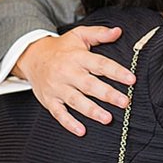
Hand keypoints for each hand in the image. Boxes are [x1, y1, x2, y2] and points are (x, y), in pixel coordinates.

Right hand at [20, 25, 134, 136]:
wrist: (31, 56)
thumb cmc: (61, 48)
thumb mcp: (78, 36)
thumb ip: (99, 34)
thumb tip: (118, 31)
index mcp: (77, 57)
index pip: (100, 64)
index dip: (116, 71)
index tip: (131, 79)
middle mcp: (67, 72)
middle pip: (89, 84)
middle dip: (107, 94)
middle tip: (124, 102)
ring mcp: (57, 87)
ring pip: (75, 100)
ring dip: (91, 111)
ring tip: (107, 119)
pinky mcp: (49, 100)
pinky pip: (58, 113)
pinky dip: (69, 123)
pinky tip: (81, 131)